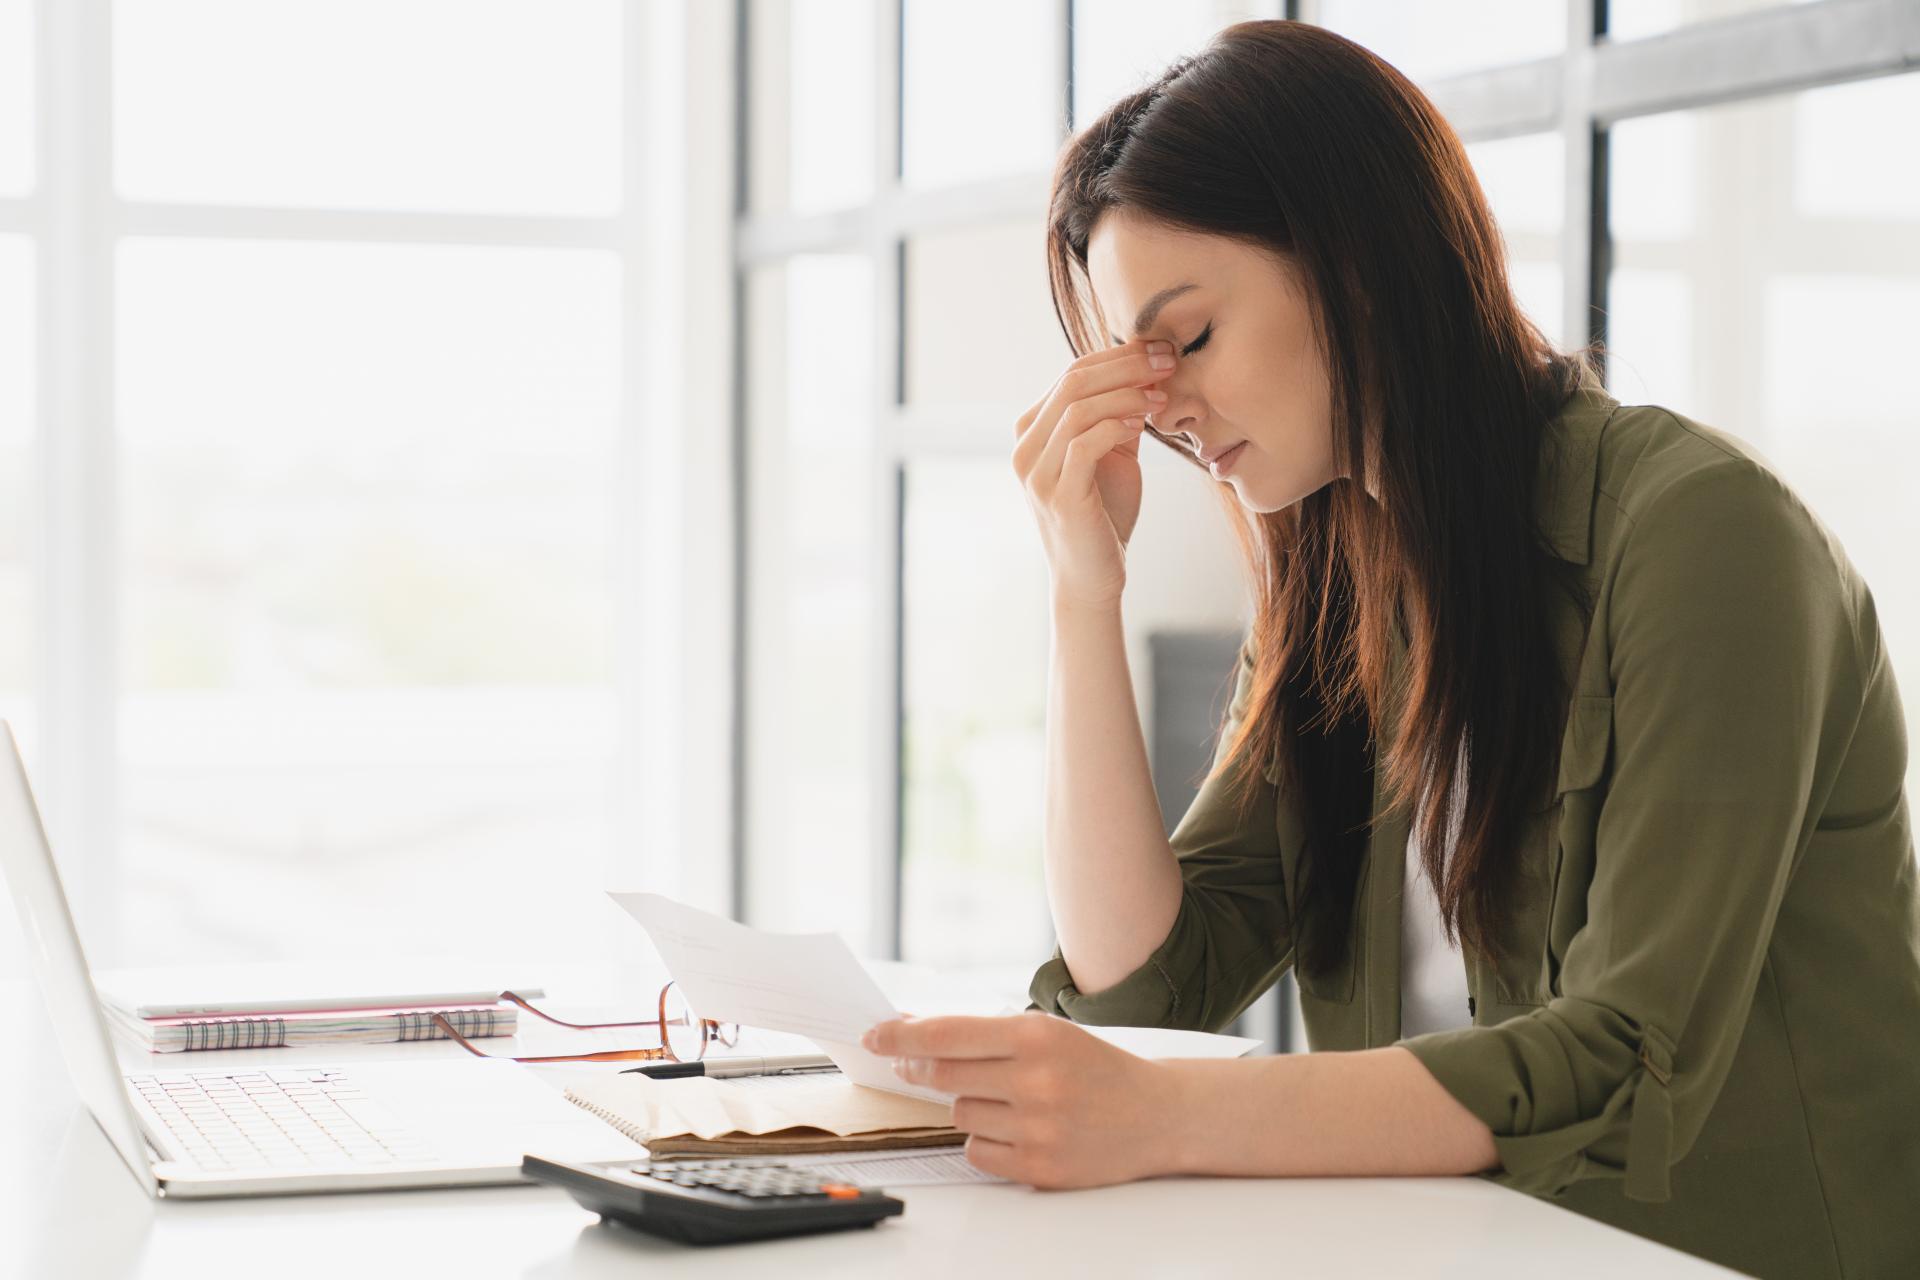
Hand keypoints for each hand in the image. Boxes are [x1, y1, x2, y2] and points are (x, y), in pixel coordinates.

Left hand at [862, 1010, 1184, 1188]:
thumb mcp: (1049, 1034)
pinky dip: (986, 1141)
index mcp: (1037, 1036)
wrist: (1156, 1115)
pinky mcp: (1040, 1168)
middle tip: (909, 1066)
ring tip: (1008, 1101)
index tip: (875, 1035)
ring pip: (959, 1115)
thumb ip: (986, 1036)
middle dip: (917, 1069)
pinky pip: (977, 1153)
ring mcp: (1038, 1128)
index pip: (947, 1034)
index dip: (902, 1035)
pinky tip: (1017, 1130)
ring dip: (968, 1106)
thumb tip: (916, 1036)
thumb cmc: (1096, 1069)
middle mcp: (1036, 1080)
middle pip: (943, 1075)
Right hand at [1011, 339, 1177, 611]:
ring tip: (1162, 395)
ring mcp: (1036, 472)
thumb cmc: (1104, 515)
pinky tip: (1145, 424)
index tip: (1163, 350)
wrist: (1092, 576)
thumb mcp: (1111, 454)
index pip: (1072, 373)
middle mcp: (1024, 447)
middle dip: (1126, 365)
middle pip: (1073, 381)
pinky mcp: (1057, 495)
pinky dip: (1118, 425)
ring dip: (1127, 394)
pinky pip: (1085, 443)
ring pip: (1079, 407)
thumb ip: (1118, 414)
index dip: (1118, 356)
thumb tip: (1146, 366)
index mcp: (1033, 431)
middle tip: (1168, 361)